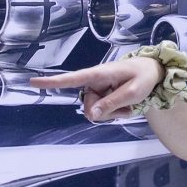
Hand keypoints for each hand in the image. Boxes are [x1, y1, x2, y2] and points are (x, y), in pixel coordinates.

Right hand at [30, 57, 163, 120]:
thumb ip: (112, 103)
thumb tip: (91, 114)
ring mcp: (98, 90)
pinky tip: (127, 106)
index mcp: (99, 74)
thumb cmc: (144, 76)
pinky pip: (103, 113)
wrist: (153, 72)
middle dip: (106, 112)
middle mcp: (94, 82)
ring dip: (113, 113)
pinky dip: (116, 113)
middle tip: (126, 105)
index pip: (72, 79)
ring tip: (128, 103)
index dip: (52, 82)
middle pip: (89, 107)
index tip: (32, 82)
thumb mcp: (133, 92)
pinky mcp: (103, 96)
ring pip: (96, 113)